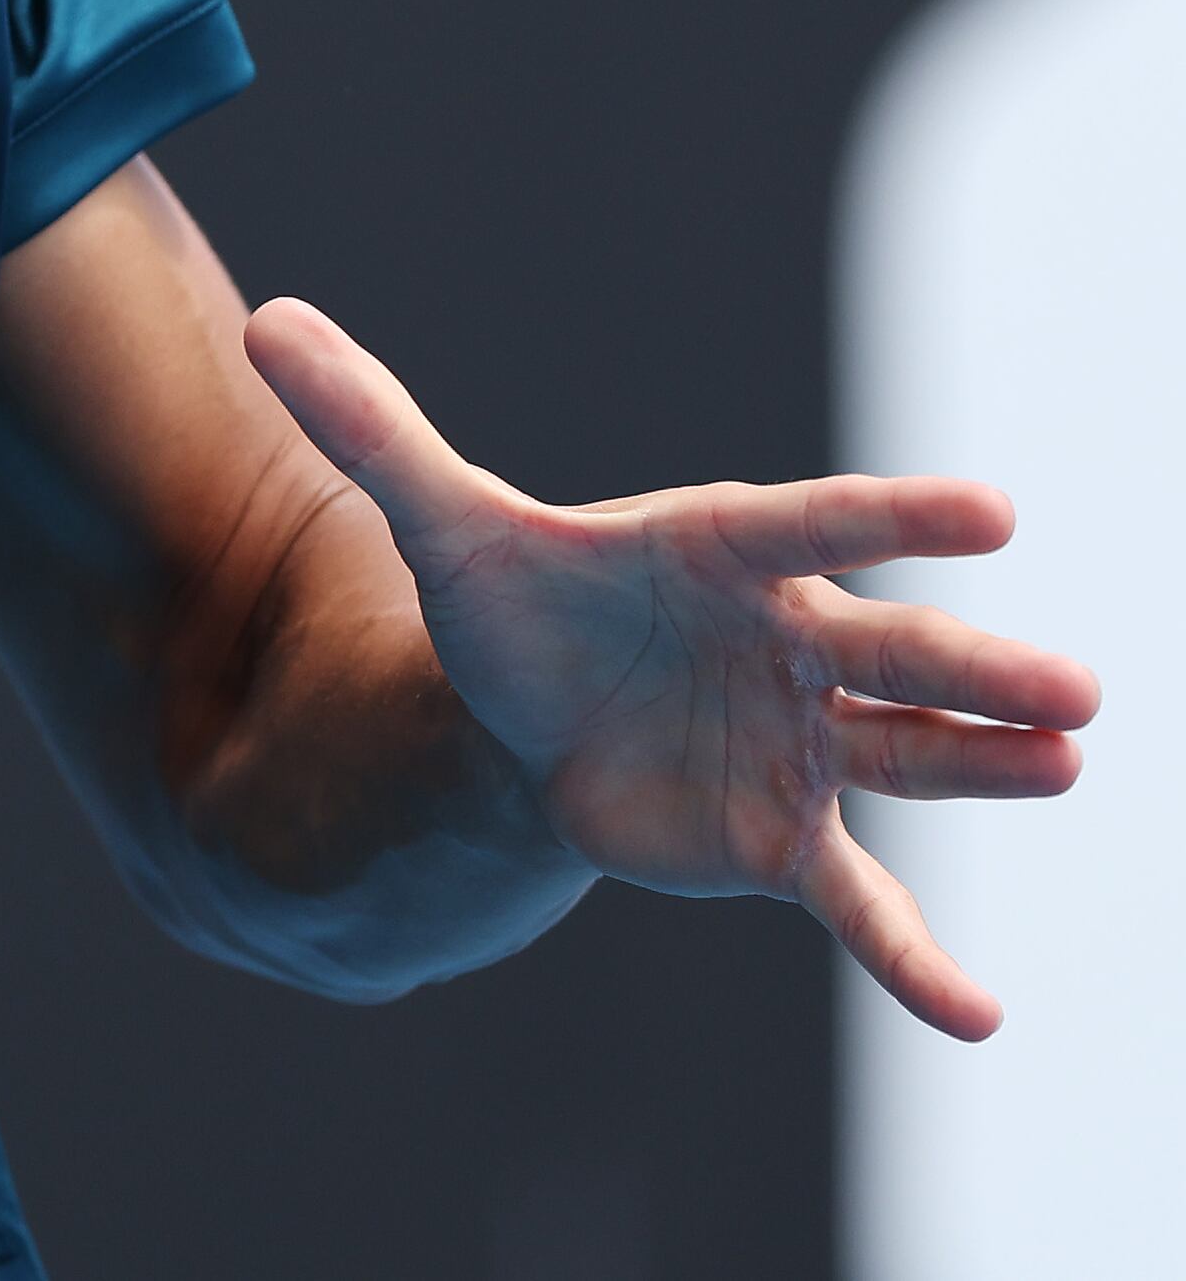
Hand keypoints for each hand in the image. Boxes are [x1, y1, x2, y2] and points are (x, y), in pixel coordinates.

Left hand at [248, 298, 1100, 1038]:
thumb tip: (268, 324)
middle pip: (889, 653)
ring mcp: (800, 743)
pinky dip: (912, 959)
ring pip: (904, 758)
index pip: (816, 525)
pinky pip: (857, 903)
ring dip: (984, 767)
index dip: (895, 518)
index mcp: (723, 550)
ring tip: (1066, 764)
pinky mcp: (783, 840)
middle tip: (1074, 689)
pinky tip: (977, 1018)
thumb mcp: (438, 521)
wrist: (530, 710)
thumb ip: (369, 430)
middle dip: (973, 671)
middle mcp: (788, 641)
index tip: (994, 512)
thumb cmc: (516, 599)